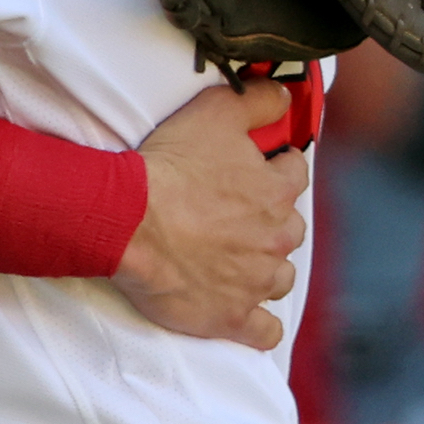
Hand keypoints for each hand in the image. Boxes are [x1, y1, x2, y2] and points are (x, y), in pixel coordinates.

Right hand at [113, 81, 308, 349]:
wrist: (129, 221)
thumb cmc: (169, 167)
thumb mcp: (214, 112)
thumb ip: (257, 100)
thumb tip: (286, 92)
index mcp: (274, 192)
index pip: (294, 176)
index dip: (276, 168)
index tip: (259, 167)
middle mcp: (275, 239)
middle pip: (290, 230)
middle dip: (271, 221)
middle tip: (236, 213)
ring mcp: (255, 282)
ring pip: (280, 278)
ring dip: (265, 268)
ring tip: (236, 258)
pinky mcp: (232, 317)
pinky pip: (264, 331)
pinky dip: (259, 323)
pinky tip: (247, 311)